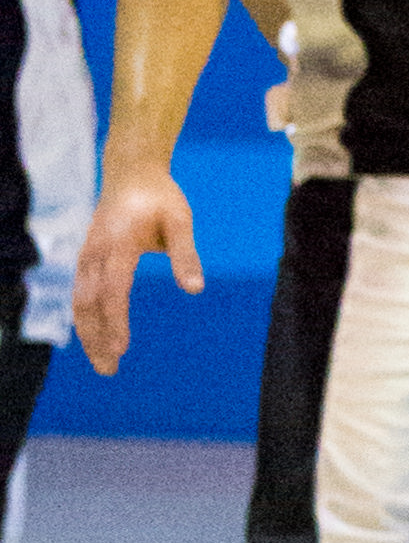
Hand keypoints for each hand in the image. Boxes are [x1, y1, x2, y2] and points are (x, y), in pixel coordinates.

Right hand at [75, 170, 201, 375]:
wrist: (130, 172)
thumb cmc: (160, 197)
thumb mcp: (181, 221)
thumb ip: (186, 255)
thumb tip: (195, 290)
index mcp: (119, 244)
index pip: (113, 291)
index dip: (116, 322)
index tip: (122, 349)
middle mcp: (96, 252)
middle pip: (89, 303)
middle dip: (96, 338)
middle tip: (109, 370)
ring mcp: (87, 255)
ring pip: (80, 301)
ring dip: (89, 333)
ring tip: (104, 363)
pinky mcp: (86, 258)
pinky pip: (81, 293)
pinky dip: (86, 318)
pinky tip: (96, 338)